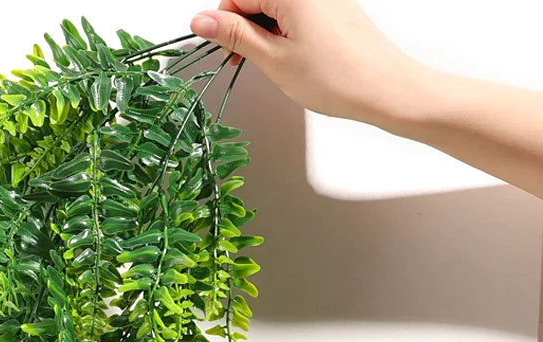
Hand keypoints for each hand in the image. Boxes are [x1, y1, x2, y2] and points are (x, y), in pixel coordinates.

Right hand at [190, 0, 422, 126]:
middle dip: (243, 26)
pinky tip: (291, 58)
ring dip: (264, 32)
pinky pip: (297, 12)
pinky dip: (285, 32)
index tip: (222, 49)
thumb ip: (235, 35)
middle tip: (242, 60)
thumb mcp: (273, 59)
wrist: (385, 88)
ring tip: (271, 63)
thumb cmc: (336, 77)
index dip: (223, 23)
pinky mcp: (335, 8)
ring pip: (277, 7)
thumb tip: (202, 20)